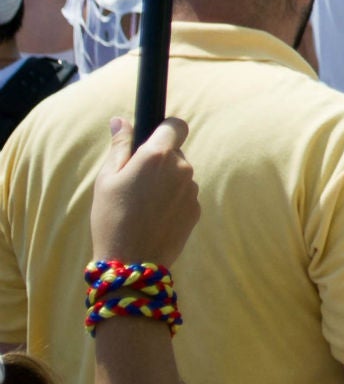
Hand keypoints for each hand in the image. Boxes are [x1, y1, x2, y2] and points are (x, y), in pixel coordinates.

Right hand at [91, 117, 199, 267]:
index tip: (154, 139)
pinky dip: (172, 201)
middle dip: (160, 161)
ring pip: (180, 175)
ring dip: (166, 182)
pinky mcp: (196, 208)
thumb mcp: (107, 180)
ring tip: (142, 206)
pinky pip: (184, 195)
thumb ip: (119, 146)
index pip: (176, 125)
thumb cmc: (111, 218)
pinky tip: (153, 218)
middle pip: (175, 152)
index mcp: (158, 155)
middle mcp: (181, 167)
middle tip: (135, 184)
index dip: (166, 129)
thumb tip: (120, 120)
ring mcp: (192, 188)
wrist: (131, 263)